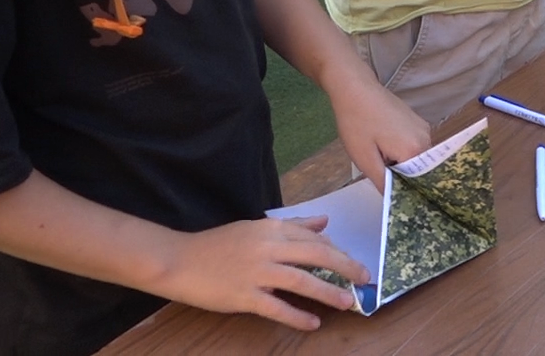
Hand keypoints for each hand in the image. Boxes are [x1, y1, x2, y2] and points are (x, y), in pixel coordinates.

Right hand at [157, 215, 363, 330]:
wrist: (179, 260)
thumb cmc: (217, 245)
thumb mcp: (255, 228)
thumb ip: (292, 225)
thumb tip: (324, 221)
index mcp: (272, 229)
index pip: (314, 238)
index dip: (338, 251)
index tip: (352, 263)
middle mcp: (268, 247)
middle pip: (316, 255)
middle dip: (345, 267)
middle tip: (365, 278)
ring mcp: (256, 272)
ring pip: (302, 281)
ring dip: (329, 292)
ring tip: (348, 302)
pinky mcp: (244, 296)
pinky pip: (277, 308)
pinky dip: (297, 316)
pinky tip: (313, 323)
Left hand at [333, 77, 430, 189]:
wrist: (354, 87)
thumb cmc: (357, 122)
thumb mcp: (364, 158)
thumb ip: (384, 183)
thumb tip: (396, 201)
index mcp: (416, 150)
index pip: (418, 183)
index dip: (405, 192)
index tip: (392, 196)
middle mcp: (427, 139)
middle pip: (419, 171)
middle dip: (402, 177)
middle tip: (381, 178)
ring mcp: (424, 129)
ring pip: (416, 159)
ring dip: (401, 164)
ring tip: (380, 161)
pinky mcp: (417, 122)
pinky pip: (414, 146)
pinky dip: (401, 152)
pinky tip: (384, 148)